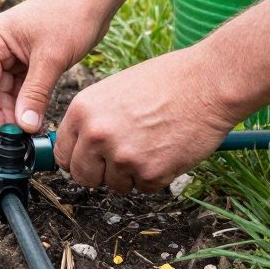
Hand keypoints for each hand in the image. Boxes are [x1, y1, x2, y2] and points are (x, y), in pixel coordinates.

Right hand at [0, 0, 111, 138]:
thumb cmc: (71, 15)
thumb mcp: (51, 59)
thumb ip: (35, 94)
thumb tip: (24, 126)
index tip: (3, 135)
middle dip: (5, 115)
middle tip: (19, 141)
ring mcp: (12, 53)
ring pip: (7, 92)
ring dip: (18, 112)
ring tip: (30, 134)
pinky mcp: (28, 60)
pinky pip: (22, 87)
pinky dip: (29, 104)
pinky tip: (37, 120)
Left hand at [53, 46, 237, 192]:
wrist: (206, 84)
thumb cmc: (166, 81)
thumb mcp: (113, 91)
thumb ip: (93, 119)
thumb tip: (80, 145)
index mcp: (82, 110)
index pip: (63, 153)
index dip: (78, 159)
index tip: (89, 159)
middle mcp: (96, 135)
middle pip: (83, 176)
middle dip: (100, 173)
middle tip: (122, 158)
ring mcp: (122, 157)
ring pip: (115, 185)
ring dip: (131, 173)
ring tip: (152, 143)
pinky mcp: (150, 174)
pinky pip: (144, 188)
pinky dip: (156, 176)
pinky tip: (167, 150)